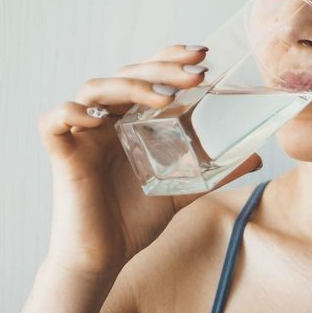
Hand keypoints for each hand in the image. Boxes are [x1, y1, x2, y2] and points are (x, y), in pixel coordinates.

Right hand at [36, 44, 261, 274]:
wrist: (104, 257)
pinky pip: (54, 120)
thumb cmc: (134, 220)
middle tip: (196, 73)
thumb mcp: (182, 190)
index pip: (148, 74)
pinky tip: (99, 119)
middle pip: (126, 74)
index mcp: (130, 120)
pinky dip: (72, 111)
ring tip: (164, 98)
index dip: (170, 57)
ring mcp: (82, 134)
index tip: (203, 55)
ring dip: (130, 85)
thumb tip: (257, 159)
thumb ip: (214, 173)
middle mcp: (105, 120)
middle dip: (161, 68)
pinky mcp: (61, 154)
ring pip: (94, 88)